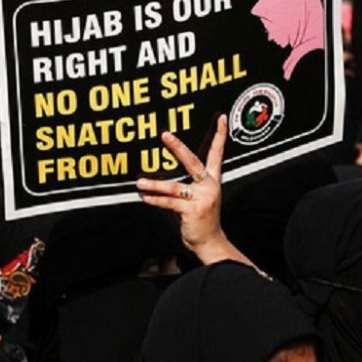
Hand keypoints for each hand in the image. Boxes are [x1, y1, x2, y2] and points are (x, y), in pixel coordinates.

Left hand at [136, 115, 226, 255]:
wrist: (210, 242)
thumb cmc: (202, 219)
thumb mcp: (199, 197)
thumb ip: (185, 185)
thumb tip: (162, 176)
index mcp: (211, 180)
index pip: (217, 153)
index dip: (219, 135)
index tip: (220, 119)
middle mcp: (209, 186)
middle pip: (192, 161)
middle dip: (178, 147)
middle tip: (165, 135)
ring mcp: (202, 198)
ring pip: (174, 186)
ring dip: (154, 184)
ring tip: (140, 182)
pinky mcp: (193, 210)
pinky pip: (170, 202)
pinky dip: (156, 200)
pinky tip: (145, 197)